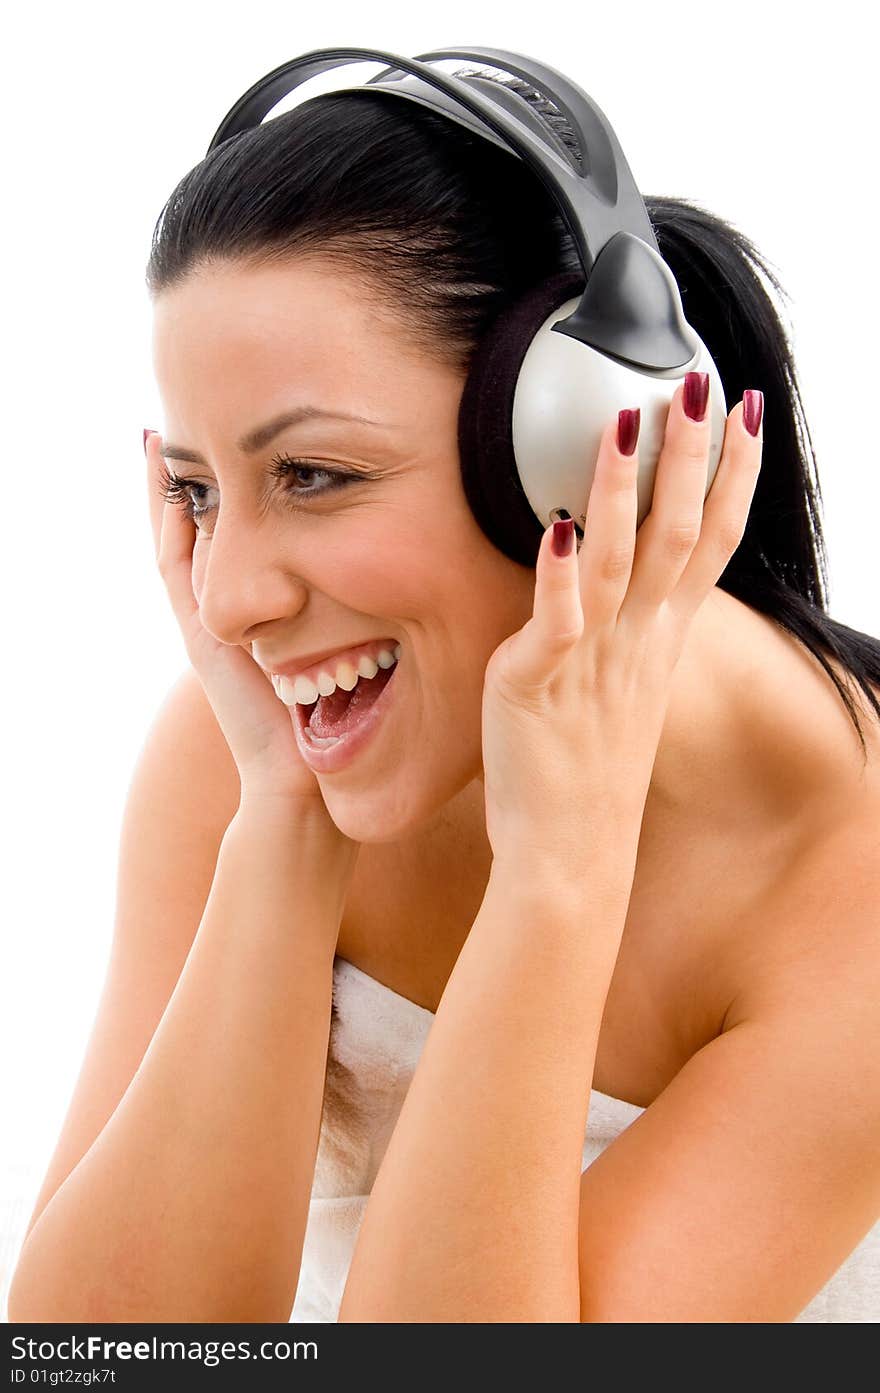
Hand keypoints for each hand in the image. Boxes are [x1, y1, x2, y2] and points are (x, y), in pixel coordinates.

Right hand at [143, 430, 358, 860]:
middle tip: (189, 414)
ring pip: (183, 540)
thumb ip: (371, 615)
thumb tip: (415, 568)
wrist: (299, 782)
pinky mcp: (199, 636)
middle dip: (202, 477)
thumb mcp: (361, 650)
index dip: (242, 488)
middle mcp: (230, 613)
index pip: (247, 535)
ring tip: (165, 430)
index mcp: (269, 614)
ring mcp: (207, 622)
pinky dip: (166, 523)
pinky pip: (175, 567)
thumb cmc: (341, 726)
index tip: (253, 436)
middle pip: (208, 529)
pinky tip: (164, 479)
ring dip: (174, 488)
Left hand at [479, 380, 762, 867]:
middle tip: (703, 384)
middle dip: (692, 457)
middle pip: (676, 535)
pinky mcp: (536, 684)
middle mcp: (636, 642)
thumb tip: (618, 579)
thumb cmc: (589, 771)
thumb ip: (628, 627)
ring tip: (630, 422)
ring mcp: (591, 661)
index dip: (730, 476)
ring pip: (618, 562)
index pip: (709, 542)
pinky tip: (558, 526)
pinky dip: (559, 577)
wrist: (571, 855)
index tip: (744, 413)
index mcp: (659, 640)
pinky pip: (556, 623)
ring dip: (624, 490)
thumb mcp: (625, 686)